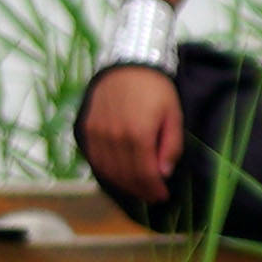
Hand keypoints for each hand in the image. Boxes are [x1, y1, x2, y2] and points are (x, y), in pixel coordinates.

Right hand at [79, 63, 180, 212]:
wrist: (127, 65)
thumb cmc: (156, 89)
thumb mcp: (173, 114)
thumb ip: (170, 145)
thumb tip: (163, 173)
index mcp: (138, 135)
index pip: (144, 174)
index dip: (153, 189)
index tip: (162, 196)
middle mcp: (114, 138)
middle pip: (125, 175)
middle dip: (140, 190)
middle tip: (152, 196)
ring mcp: (97, 135)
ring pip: (108, 170)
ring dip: (123, 184)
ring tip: (138, 189)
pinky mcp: (87, 130)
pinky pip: (95, 159)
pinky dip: (106, 172)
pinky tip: (118, 176)